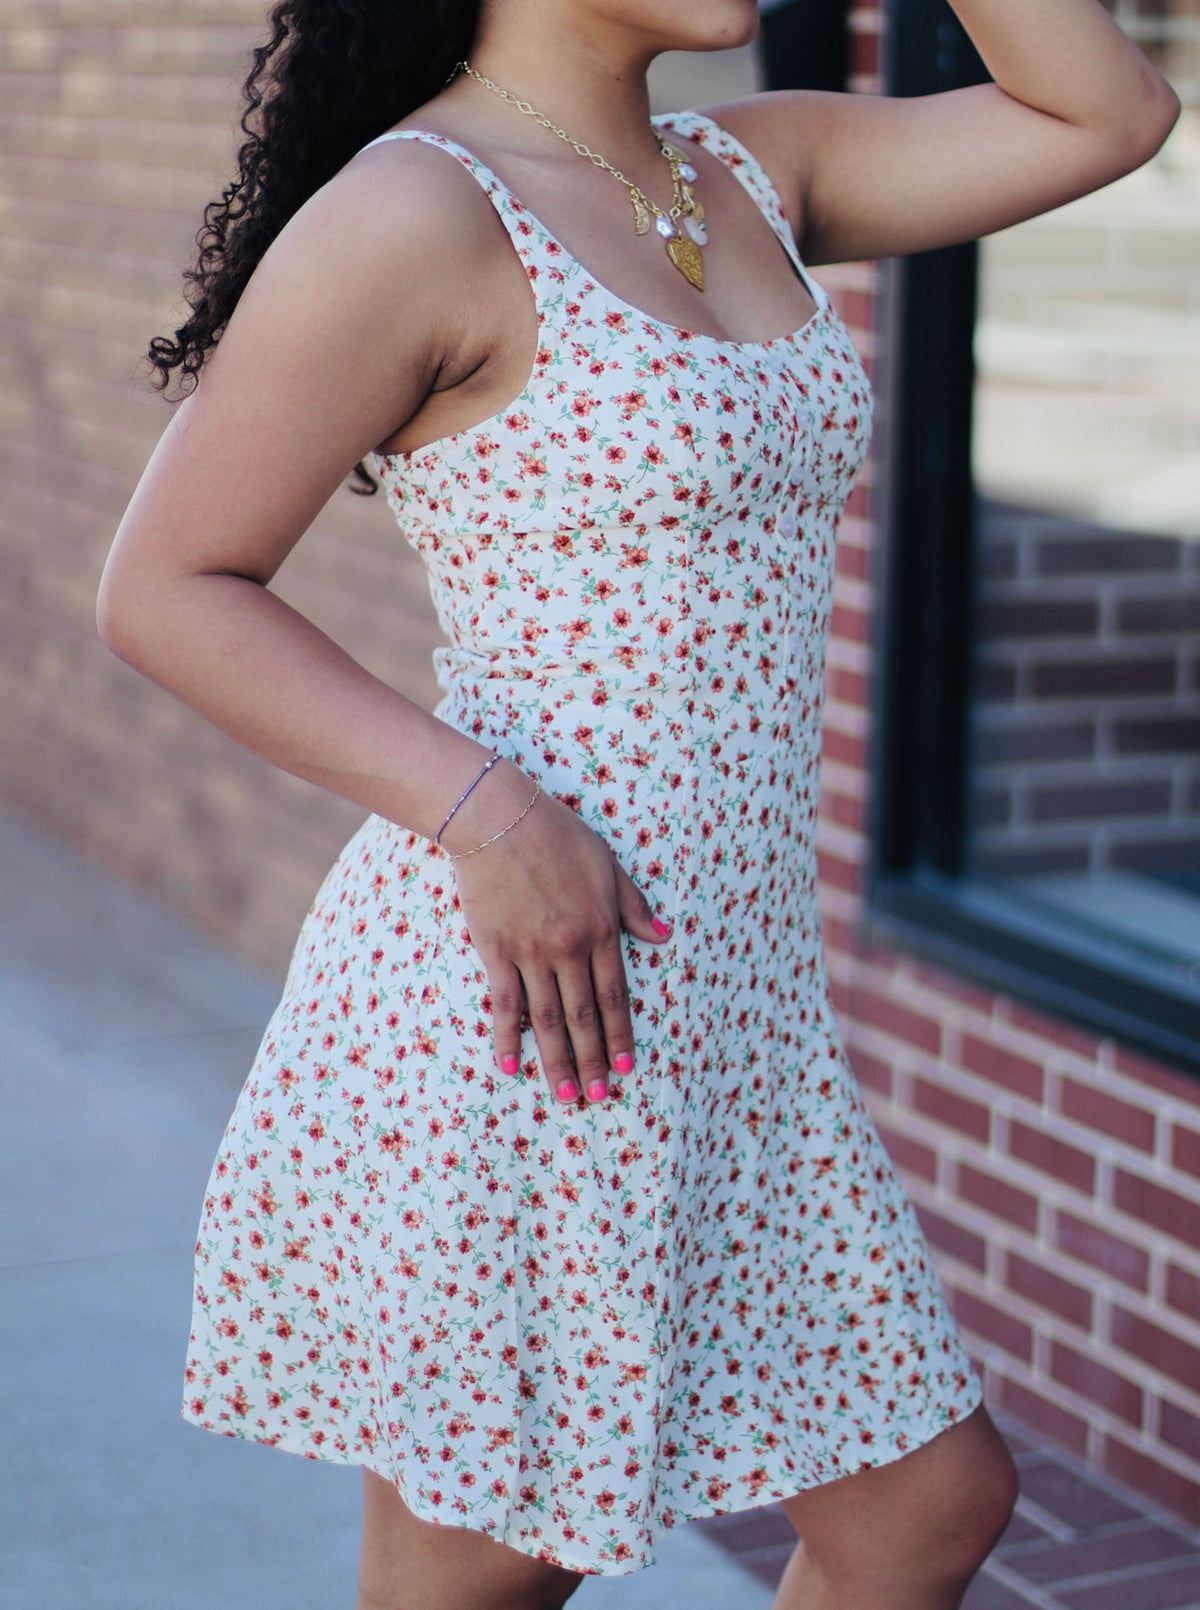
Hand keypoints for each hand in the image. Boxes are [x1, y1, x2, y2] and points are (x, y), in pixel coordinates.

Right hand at [441, 763, 670, 1106]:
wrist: (498, 817)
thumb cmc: (557, 834)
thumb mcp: (608, 864)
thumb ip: (632, 905)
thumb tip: (663, 934)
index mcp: (599, 929)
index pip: (614, 994)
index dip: (621, 1033)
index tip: (626, 1066)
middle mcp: (568, 948)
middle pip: (582, 1016)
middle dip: (592, 1059)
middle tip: (597, 1095)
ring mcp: (530, 953)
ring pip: (546, 1019)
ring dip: (556, 1060)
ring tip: (564, 1094)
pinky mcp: (496, 950)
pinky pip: (504, 1003)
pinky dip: (506, 1037)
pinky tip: (511, 1066)